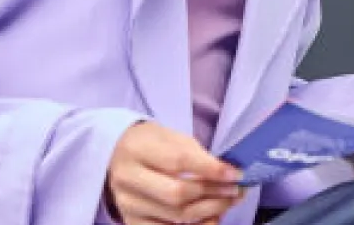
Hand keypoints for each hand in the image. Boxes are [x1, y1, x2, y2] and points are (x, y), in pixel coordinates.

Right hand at [104, 121, 239, 224]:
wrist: (118, 155)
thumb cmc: (151, 145)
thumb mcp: (172, 138)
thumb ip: (198, 156)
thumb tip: (229, 175)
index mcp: (137, 149)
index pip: (178, 161)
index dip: (211, 170)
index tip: (235, 174)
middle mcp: (127, 178)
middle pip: (177, 194)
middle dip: (213, 194)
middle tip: (235, 190)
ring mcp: (127, 204)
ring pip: (176, 217)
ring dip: (210, 212)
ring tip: (227, 202)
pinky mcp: (131, 221)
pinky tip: (210, 218)